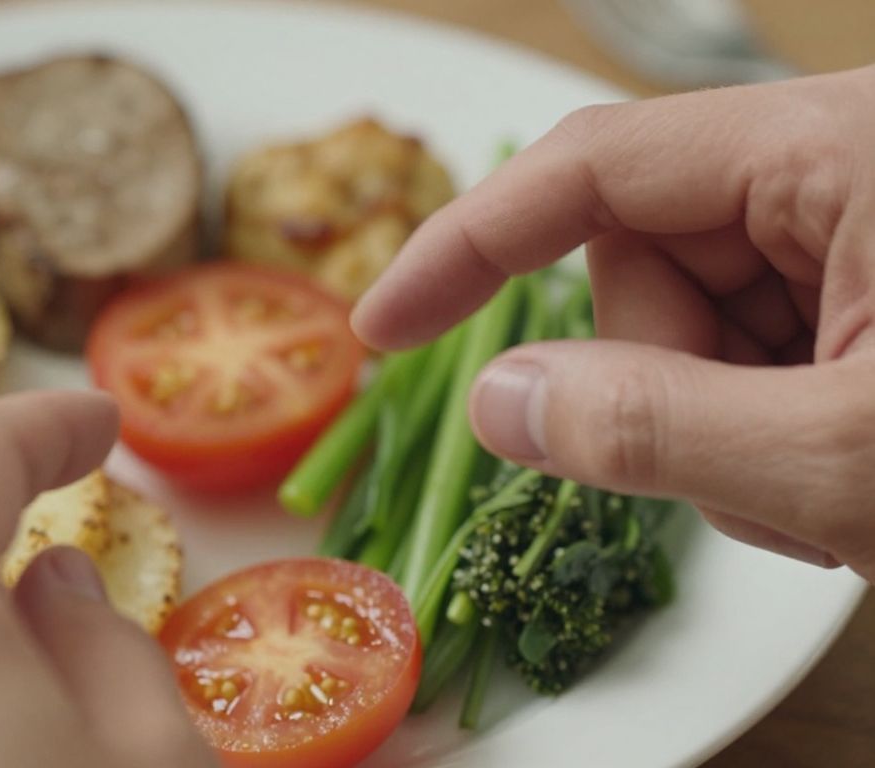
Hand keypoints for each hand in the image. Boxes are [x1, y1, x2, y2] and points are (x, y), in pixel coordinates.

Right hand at [354, 65, 874, 579]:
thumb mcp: (840, 459)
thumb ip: (651, 427)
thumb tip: (495, 401)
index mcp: (835, 147)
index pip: (594, 167)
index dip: (469, 246)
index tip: (388, 326)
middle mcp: (835, 164)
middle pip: (640, 259)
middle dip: (657, 380)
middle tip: (750, 468)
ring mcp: (854, 228)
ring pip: (683, 319)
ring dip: (710, 424)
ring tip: (813, 492)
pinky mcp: (863, 288)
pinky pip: (737, 349)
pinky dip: (751, 430)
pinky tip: (831, 480)